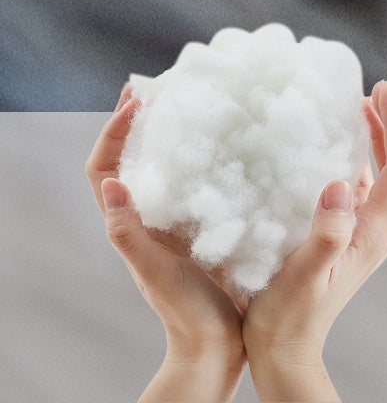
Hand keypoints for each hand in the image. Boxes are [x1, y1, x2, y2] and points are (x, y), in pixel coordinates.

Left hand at [88, 86, 246, 401]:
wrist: (220, 344)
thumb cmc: (187, 310)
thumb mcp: (156, 271)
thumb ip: (131, 232)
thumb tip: (110, 184)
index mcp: (134, 224)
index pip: (104, 169)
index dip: (113, 131)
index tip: (139, 97)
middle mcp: (154, 216)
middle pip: (136, 157)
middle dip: (145, 117)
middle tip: (169, 82)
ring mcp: (182, 219)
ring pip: (172, 164)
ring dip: (179, 129)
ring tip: (203, 98)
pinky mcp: (212, 223)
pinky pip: (207, 179)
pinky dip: (215, 153)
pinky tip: (243, 138)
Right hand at [243, 80, 386, 401]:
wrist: (282, 354)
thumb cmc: (284, 320)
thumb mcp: (300, 278)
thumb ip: (324, 235)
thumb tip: (341, 184)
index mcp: (372, 235)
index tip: (382, 91)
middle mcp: (375, 229)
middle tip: (377, 88)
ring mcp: (362, 231)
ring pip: (384, 173)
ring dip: (379, 137)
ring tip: (362, 105)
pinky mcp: (345, 234)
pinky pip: (363, 185)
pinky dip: (359, 156)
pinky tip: (338, 146)